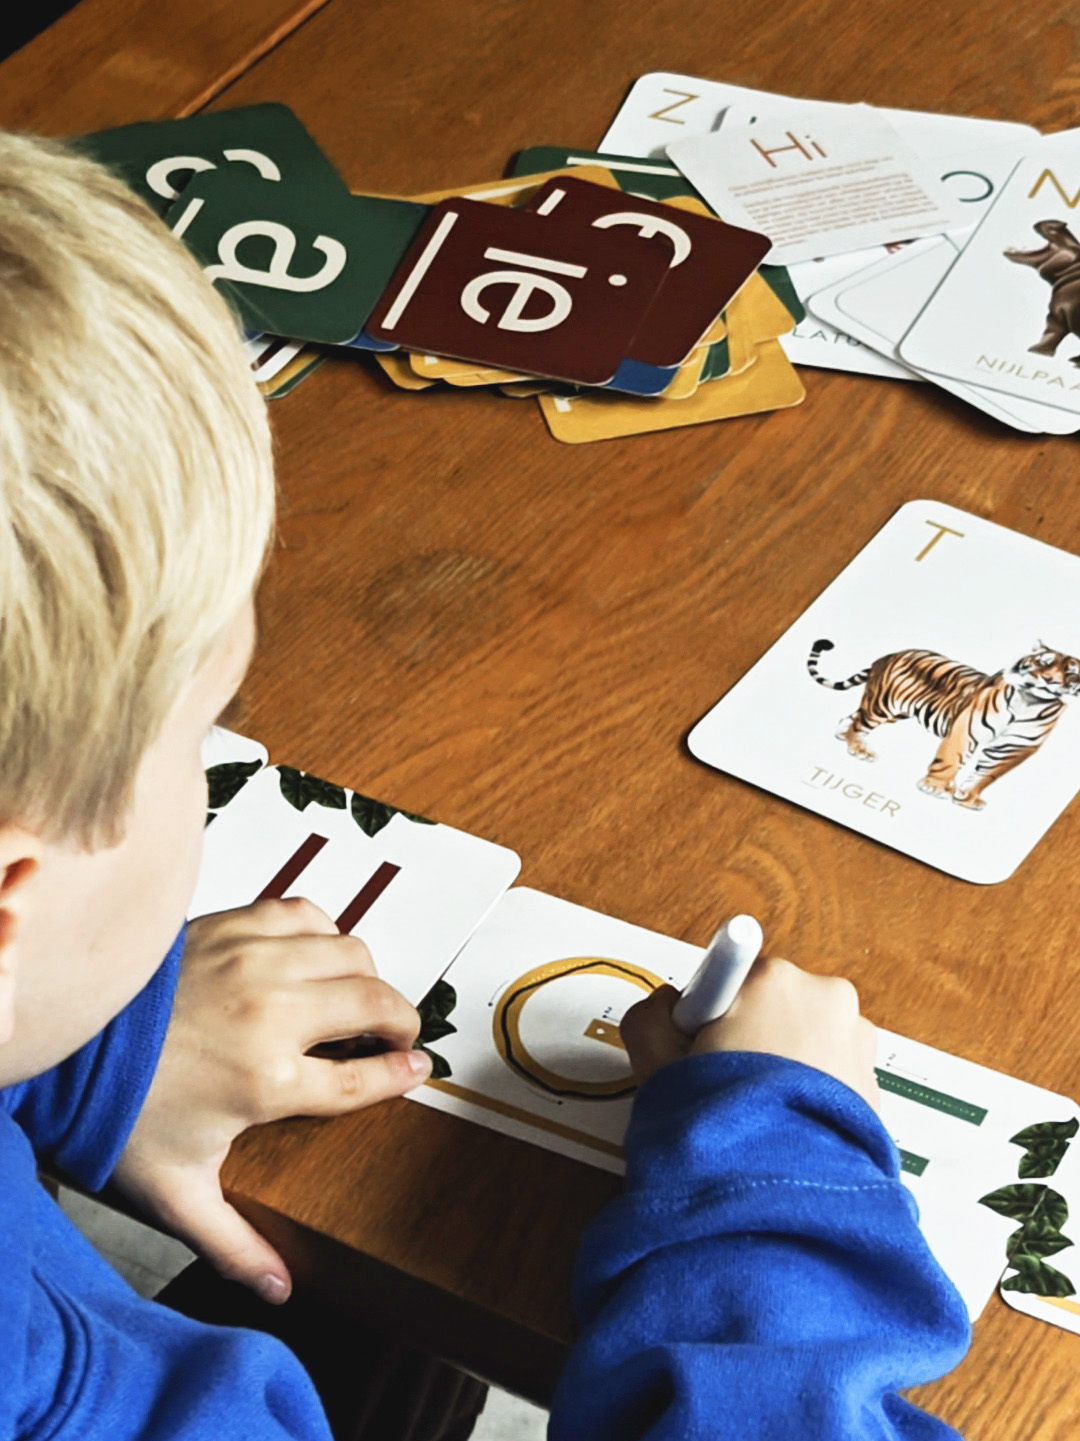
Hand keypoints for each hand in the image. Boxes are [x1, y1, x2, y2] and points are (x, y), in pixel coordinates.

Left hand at [112, 897, 429, 1303]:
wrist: (66, 1046)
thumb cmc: (116, 1113)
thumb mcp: (175, 1191)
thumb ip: (233, 1242)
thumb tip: (279, 1291)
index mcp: (268, 1081)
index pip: (364, 1075)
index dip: (402, 1073)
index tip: (420, 1069)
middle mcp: (273, 1015)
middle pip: (376, 1003)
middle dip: (401, 1021)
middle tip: (396, 1036)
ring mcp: (255, 963)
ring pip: (351, 953)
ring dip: (366, 977)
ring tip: (357, 999)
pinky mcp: (233, 927)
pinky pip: (306, 914)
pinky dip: (323, 932)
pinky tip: (313, 956)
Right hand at [621, 956, 879, 1110]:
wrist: (781, 1198)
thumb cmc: (723, 1125)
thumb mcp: (656, 1061)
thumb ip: (651, 1016)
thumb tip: (664, 1004)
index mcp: (774, 979)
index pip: (732, 976)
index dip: (710, 1014)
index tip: (704, 1046)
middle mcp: (827, 997)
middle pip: (772, 1004)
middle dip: (750, 1036)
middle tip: (726, 1086)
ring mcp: (859, 1042)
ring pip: (804, 1038)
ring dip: (784, 1065)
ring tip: (760, 1115)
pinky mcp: (876, 1084)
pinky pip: (831, 1074)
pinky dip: (809, 1093)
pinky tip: (787, 1128)